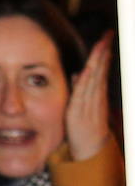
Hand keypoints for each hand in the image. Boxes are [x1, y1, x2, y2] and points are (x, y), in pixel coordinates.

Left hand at [65, 30, 113, 161]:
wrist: (90, 150)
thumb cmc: (85, 126)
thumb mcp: (82, 104)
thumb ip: (80, 88)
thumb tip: (77, 73)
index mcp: (96, 93)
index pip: (100, 69)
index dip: (102, 53)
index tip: (106, 37)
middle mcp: (96, 96)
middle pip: (100, 70)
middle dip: (103, 52)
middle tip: (108, 35)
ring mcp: (90, 103)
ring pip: (95, 79)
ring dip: (98, 62)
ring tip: (102, 46)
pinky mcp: (79, 111)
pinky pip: (83, 94)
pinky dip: (85, 82)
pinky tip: (86, 70)